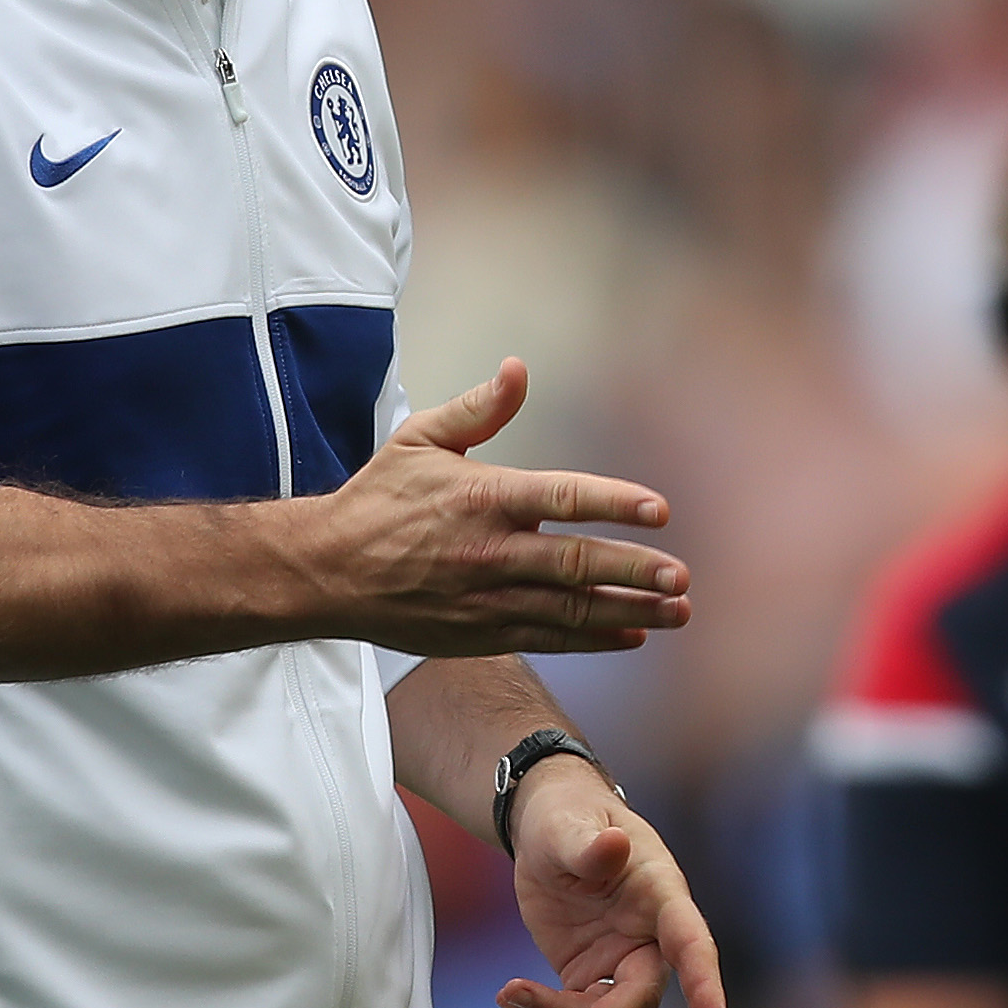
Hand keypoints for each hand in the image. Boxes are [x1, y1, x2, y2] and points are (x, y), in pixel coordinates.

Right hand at [290, 360, 688, 655]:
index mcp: (482, 496)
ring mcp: (486, 598)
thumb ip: (476, 409)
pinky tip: (633, 634)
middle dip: (634, 572)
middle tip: (682, 578)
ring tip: (678, 613)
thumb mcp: (419, 440)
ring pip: (570, 610)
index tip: (660, 510)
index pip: (561, 497)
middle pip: (575, 564)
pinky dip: (593, 638)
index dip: (613, 503)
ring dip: (629, 612)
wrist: (326, 573)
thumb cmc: (377, 499)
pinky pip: (548, 638)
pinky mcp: (480, 633)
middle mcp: (489, 551)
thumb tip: (518, 369)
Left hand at [496, 760, 733, 1007]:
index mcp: (661, 892)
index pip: (691, 943)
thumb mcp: (570, 823)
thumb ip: (589, 842)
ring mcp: (618, 959)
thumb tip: (612, 844)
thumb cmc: (569, 816)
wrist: (549, 828)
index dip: (705, 985)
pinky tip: (509, 999)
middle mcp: (648, 934)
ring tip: (509, 996)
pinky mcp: (587, 973)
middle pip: (640, 995)